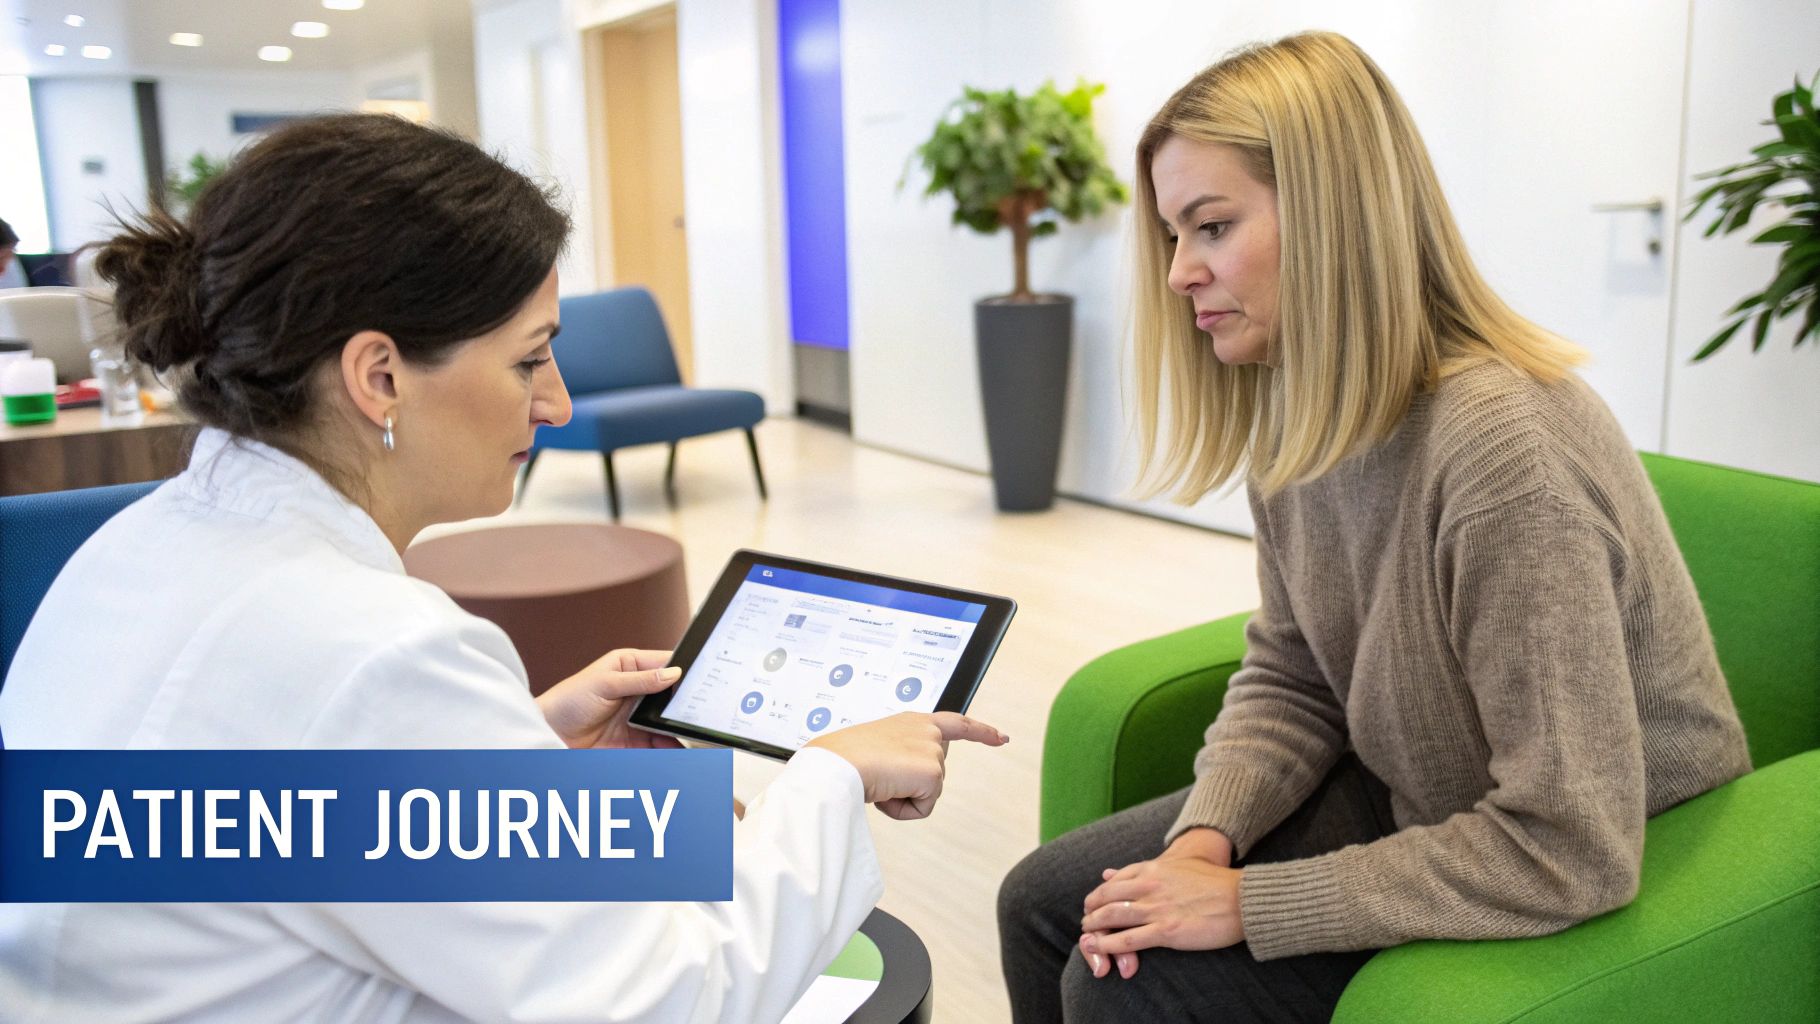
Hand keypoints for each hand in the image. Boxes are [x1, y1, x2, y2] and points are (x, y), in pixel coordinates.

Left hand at [536, 648, 684, 749]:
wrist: (549, 735)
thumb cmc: (567, 701)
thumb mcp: (604, 684)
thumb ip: (641, 680)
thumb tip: (673, 672)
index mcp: (630, 666)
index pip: (664, 663)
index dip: (683, 668)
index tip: (700, 677)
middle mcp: (638, 690)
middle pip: (671, 694)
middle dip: (683, 702)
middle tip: (695, 708)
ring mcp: (639, 716)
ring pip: (668, 720)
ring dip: (677, 726)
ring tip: (687, 730)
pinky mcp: (636, 740)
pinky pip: (660, 742)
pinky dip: (669, 745)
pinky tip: (673, 745)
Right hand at [805, 711, 1007, 819]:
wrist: (837, 764)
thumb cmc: (844, 759)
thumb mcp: (873, 749)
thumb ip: (896, 758)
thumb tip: (899, 785)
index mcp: (912, 721)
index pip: (955, 724)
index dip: (981, 732)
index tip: (1002, 738)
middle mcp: (926, 730)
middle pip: (934, 774)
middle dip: (910, 786)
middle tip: (880, 778)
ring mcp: (932, 749)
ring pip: (926, 793)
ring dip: (900, 797)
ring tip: (877, 782)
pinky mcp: (933, 772)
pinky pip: (923, 808)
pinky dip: (902, 810)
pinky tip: (885, 794)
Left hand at [1078, 828, 1241, 978]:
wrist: (1241, 899)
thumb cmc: (1215, 882)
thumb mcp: (1178, 865)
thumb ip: (1146, 869)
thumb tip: (1111, 872)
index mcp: (1153, 869)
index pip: (1114, 881)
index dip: (1099, 894)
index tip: (1093, 903)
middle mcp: (1149, 886)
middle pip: (1107, 898)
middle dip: (1091, 911)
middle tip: (1086, 921)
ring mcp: (1157, 909)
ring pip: (1112, 918)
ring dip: (1094, 927)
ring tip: (1088, 936)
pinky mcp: (1166, 932)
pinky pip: (1128, 940)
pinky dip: (1109, 945)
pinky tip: (1101, 949)